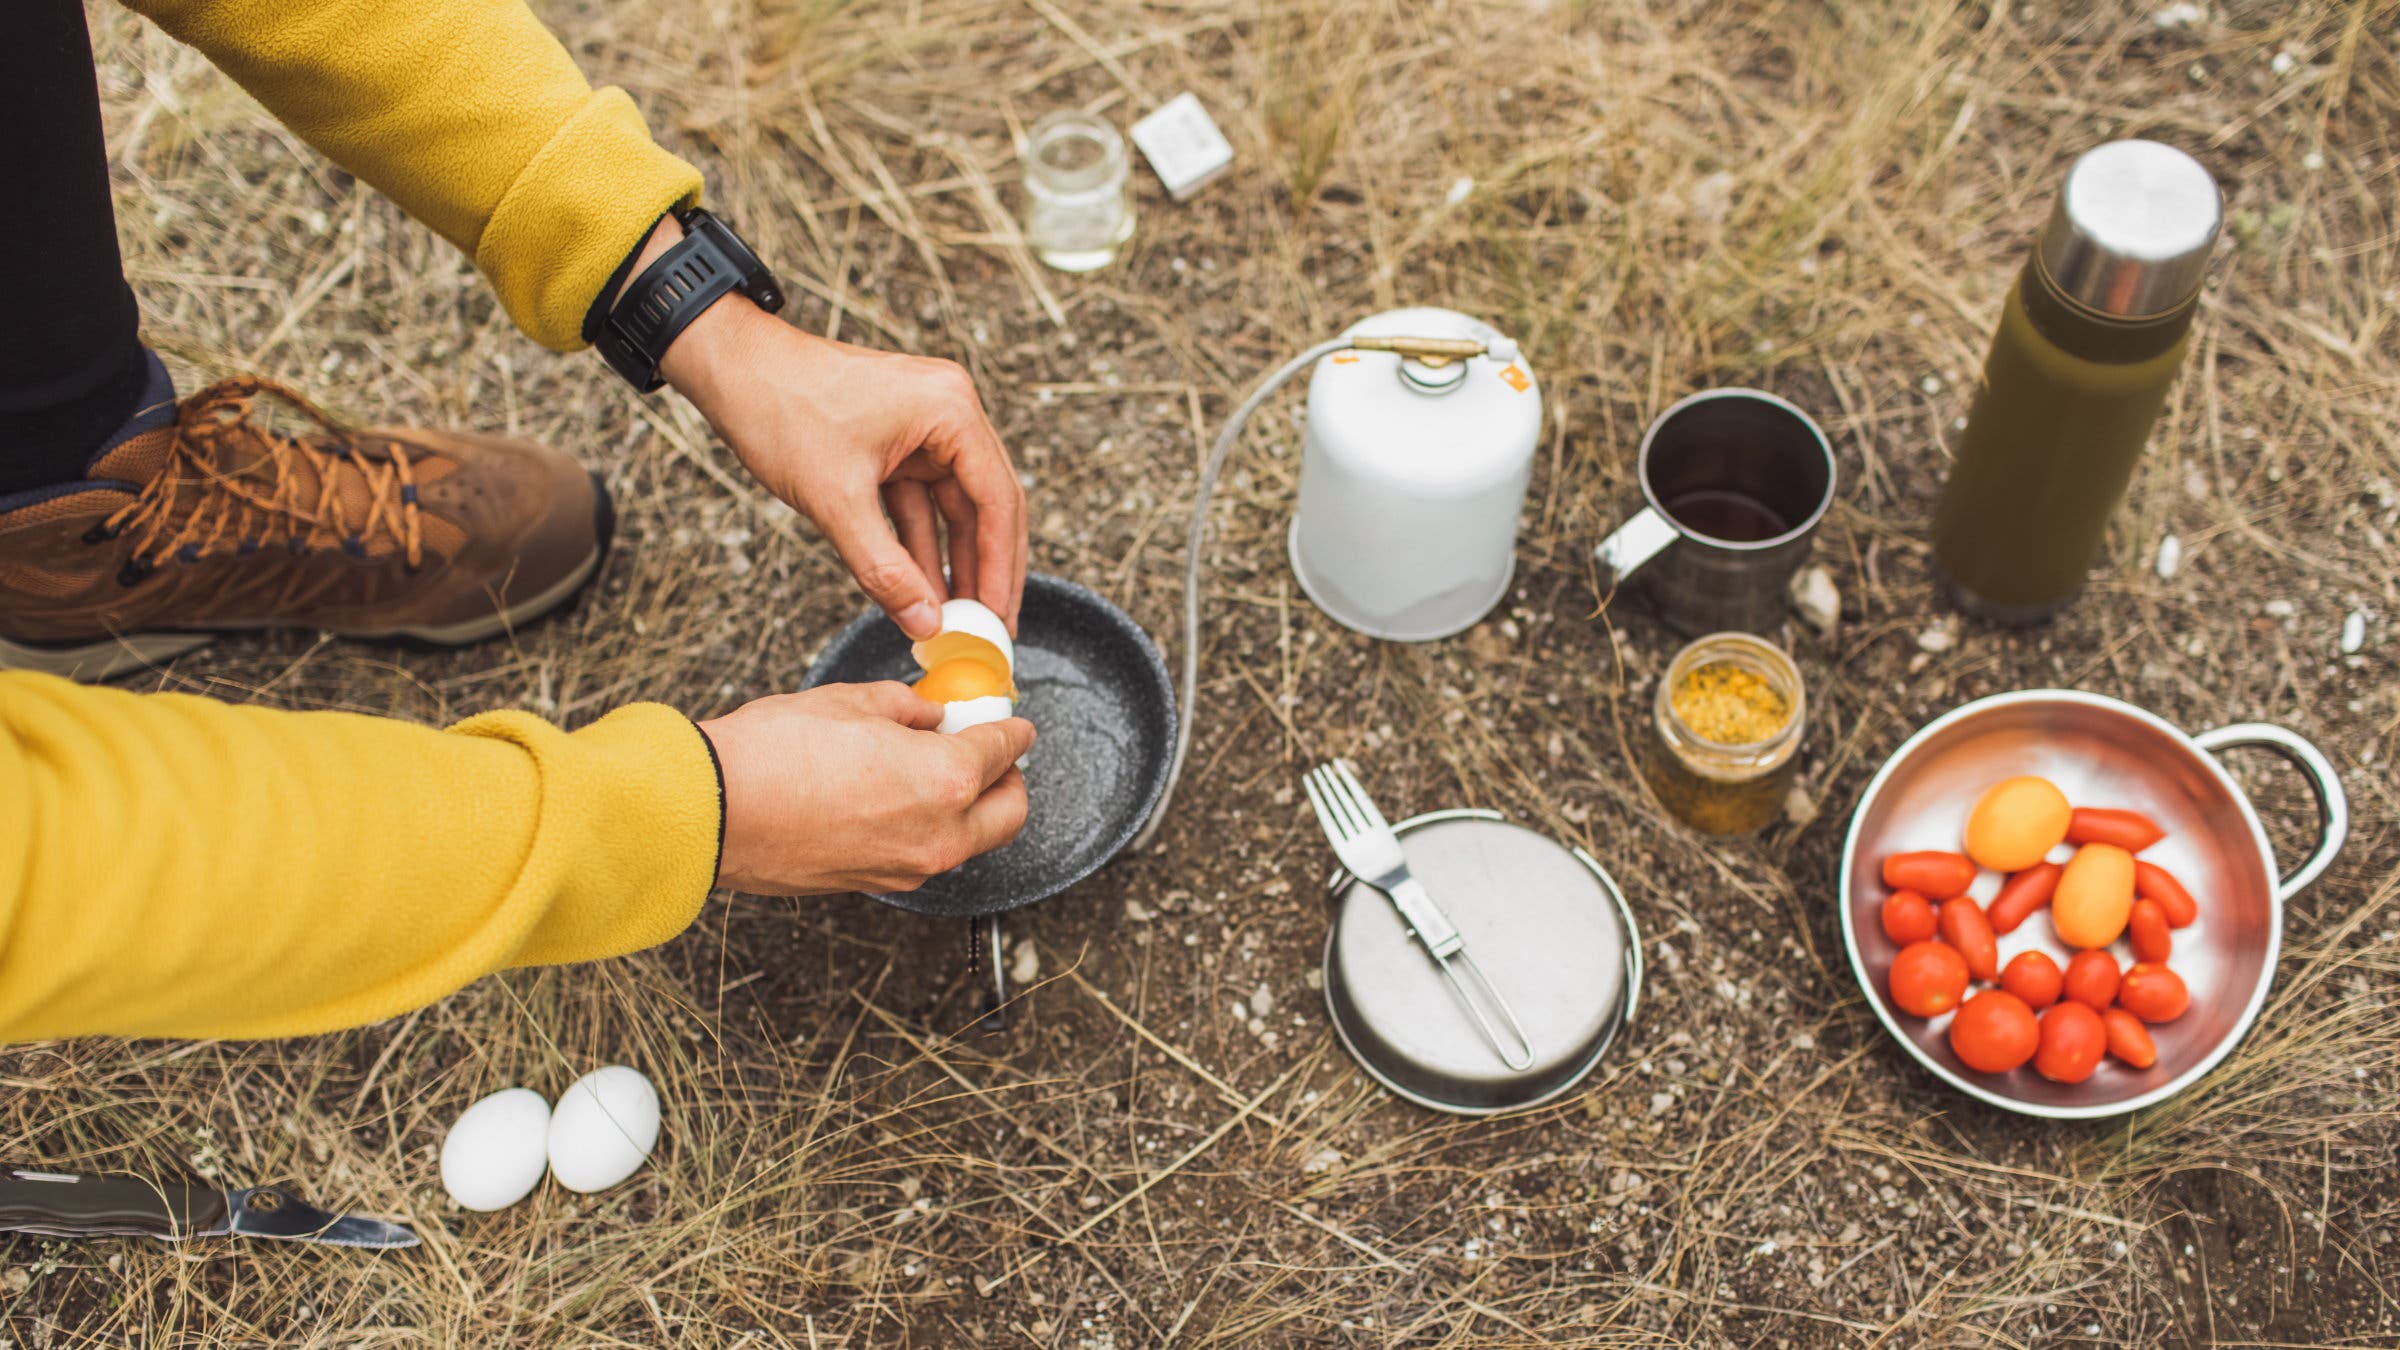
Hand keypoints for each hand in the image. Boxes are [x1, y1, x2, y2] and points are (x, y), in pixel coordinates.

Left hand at [636, 220, 1027, 637]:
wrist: (730, 368)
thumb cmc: (780, 409)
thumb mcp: (836, 500)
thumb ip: (884, 569)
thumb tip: (926, 625)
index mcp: (949, 410)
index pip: (997, 498)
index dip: (1001, 566)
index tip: (997, 620)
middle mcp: (947, 412)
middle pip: (986, 504)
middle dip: (985, 569)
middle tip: (990, 629)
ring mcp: (922, 427)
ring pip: (953, 508)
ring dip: (950, 562)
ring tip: (954, 620)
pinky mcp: (895, 442)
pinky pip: (919, 502)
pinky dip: (918, 543)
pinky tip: (919, 588)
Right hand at [698, 683, 1034, 894]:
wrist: (712, 810)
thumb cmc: (774, 751)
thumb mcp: (851, 703)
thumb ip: (906, 708)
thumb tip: (929, 715)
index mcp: (947, 778)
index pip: (1004, 751)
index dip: (1012, 730)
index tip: (1013, 723)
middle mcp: (940, 834)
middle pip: (1010, 813)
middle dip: (1009, 780)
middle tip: (988, 754)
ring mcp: (908, 868)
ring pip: (969, 842)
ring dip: (968, 810)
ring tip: (934, 772)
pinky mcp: (874, 884)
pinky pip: (923, 857)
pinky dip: (927, 829)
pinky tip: (894, 799)